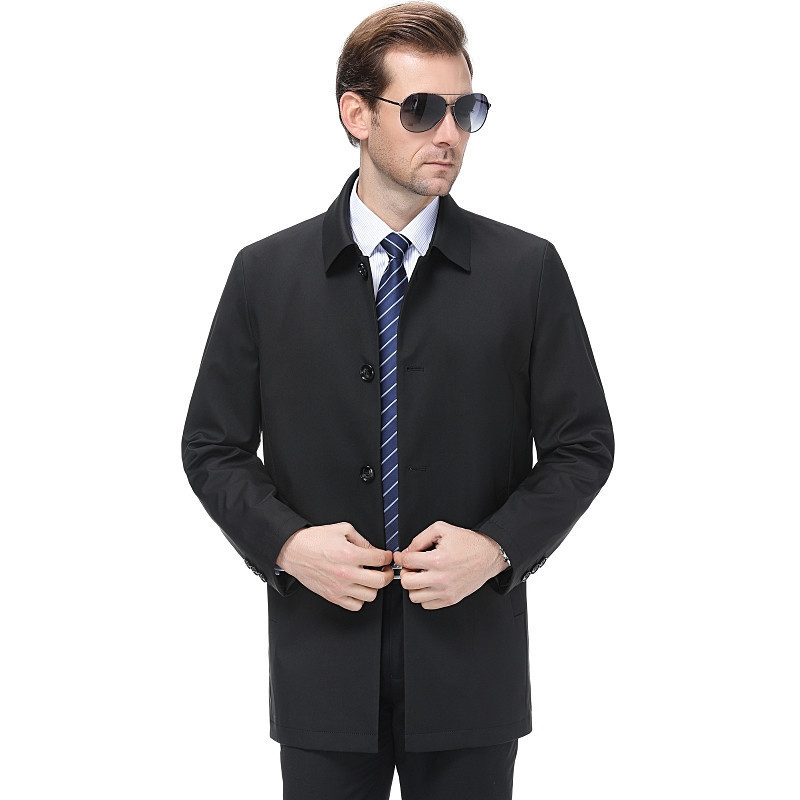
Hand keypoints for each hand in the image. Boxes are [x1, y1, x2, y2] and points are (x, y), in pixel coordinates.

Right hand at [276, 523, 393, 610]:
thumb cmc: (314, 540)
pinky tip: (358, 588)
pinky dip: (360, 598)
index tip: (387, 557)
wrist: (294, 551)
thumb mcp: (342, 529)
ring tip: (370, 579)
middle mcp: (346, 573)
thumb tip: (374, 550)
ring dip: (374, 587)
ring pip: (370, 595)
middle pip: (380, 581)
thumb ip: (362, 540)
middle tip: (385, 569)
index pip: (380, 559)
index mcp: (349, 554)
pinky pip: (356, 605)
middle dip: (387, 574)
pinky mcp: (333, 596)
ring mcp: (340, 587)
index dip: (388, 557)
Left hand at [393, 521, 506, 609]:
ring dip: (414, 586)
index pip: (407, 562)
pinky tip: (429, 585)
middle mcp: (441, 578)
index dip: (401, 557)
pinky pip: (426, 605)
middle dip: (406, 572)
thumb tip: (407, 551)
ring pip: (414, 596)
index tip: (401, 556)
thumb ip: (420, 538)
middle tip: (411, 567)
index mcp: (438, 560)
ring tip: (421, 576)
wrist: (488, 555)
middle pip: (406, 582)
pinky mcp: (450, 599)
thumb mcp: (442, 529)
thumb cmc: (468, 543)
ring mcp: (445, 591)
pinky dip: (424, 596)